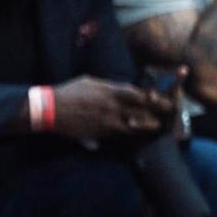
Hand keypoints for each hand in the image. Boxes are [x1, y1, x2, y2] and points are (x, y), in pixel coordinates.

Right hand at [51, 76, 171, 141]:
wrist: (50, 110)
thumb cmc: (70, 92)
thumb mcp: (91, 82)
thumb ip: (109, 87)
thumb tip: (122, 89)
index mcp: (110, 92)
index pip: (139, 95)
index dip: (154, 98)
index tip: (164, 99)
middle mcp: (112, 108)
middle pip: (141, 112)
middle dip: (156, 114)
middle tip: (166, 115)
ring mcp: (107, 122)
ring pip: (134, 126)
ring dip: (146, 126)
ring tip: (156, 126)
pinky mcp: (100, 134)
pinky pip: (119, 134)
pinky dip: (129, 132)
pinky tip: (135, 132)